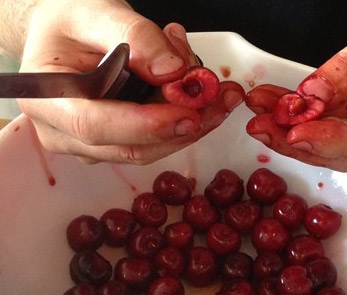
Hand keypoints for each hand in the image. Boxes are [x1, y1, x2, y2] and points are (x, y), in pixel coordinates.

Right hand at [17, 0, 243, 163]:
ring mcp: (89, 146)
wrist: (63, 34)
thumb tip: (173, 71)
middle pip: (131, 147)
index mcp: (46, 99)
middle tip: (222, 96)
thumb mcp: (97, 11)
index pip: (95, 126)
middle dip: (183, 125)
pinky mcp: (114, 146)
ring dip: (191, 123)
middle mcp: (63, 133)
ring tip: (215, 87)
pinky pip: (155, 143)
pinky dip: (183, 120)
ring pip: (150, 149)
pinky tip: (199, 93)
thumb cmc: (70, 23)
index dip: (146, 125)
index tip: (189, 114)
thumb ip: (135, 36)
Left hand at [245, 0, 346, 171]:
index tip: (297, 134)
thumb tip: (312, 95)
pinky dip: (304, 118)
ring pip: (338, 146)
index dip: (336, 142)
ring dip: (296, 133)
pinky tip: (275, 105)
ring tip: (260, 115)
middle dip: (305, 143)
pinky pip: (334, 127)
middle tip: (263, 127)